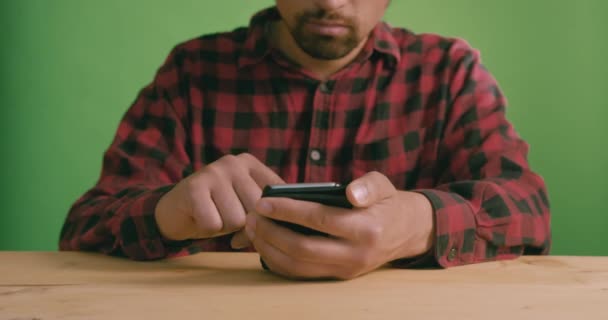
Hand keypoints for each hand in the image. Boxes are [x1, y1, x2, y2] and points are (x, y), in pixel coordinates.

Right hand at [154, 153, 283, 247]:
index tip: (256, 223)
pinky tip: (200, 219)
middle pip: (256, 209)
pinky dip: (207, 230)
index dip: (268, 218)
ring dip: (225, 228)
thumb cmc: (217, 209)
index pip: (275, 195)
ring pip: (236, 220)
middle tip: (228, 222)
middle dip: (245, 226)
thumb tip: (278, 226)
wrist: (175, 211)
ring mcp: (213, 172)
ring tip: (214, 216)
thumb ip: (264, 209)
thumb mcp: (245, 204)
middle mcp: (233, 162)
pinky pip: (213, 224)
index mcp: (250, 163)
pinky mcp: (194, 187)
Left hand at [246, 172, 434, 279]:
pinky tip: (265, 245)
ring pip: (299, 266)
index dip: (288, 211)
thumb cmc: (387, 203)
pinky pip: (302, 274)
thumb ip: (367, 186)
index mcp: (367, 229)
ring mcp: (347, 269)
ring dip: (270, 249)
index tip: (263, 202)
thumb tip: (351, 192)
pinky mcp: (339, 277)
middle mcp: (356, 254)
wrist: (406, 232)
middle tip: (251, 217)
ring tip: (253, 229)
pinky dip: (279, 262)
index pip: (319, 220)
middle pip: (303, 249)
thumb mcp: (383, 185)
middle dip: (271, 232)